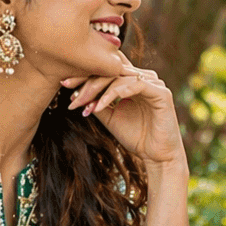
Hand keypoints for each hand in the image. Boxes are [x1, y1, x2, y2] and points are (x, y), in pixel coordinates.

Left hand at [62, 51, 183, 168]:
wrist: (158, 157)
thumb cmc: (137, 137)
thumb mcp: (110, 117)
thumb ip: (97, 103)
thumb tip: (76, 92)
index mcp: (133, 81)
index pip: (107, 68)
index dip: (85, 73)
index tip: (64, 83)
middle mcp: (143, 77)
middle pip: (111, 68)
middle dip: (87, 79)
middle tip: (68, 89)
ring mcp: (153, 83)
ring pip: (120, 76)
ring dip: (98, 88)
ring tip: (83, 103)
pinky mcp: (161, 92)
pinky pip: (135, 85)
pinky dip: (115, 93)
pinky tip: (101, 104)